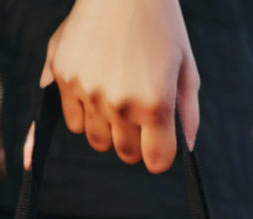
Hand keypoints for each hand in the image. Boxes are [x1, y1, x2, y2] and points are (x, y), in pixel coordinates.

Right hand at [23, 0, 199, 174]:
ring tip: (116, 97)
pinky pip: (73, 120)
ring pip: (98, 140)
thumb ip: (187, 112)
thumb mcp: (186, 66)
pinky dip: (83, 113)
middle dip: (135, 141)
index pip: (156, 161)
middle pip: (126, 153)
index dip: (159, 153)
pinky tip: (95, 88)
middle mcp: (120, 104)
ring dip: (108, 129)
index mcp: (155, 103)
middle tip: (138, 113)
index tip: (159, 141)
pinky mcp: (64, 77)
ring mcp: (89, 92)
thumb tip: (187, 150)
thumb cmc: (161, 23)